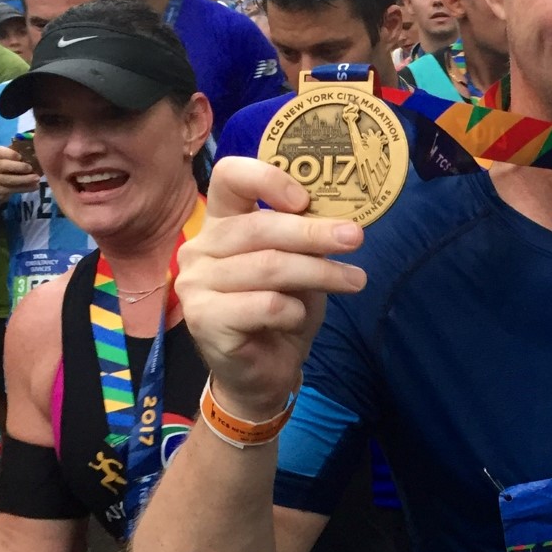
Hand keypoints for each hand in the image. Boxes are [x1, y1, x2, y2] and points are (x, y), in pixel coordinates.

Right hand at [0, 145, 39, 205]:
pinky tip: (34, 186)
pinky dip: (23, 188)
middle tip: (31, 168)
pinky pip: (8, 190)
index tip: (20, 156)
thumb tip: (36, 155)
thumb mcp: (12, 160)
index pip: (0, 152)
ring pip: (6, 180)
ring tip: (37, 179)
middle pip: (2, 165)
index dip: (9, 154)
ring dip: (23, 180)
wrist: (0, 183)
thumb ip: (20, 158)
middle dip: (18, 167)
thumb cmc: (10, 168)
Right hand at [176, 157, 366, 420]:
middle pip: (259, 227)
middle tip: (355, 238)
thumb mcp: (300, 266)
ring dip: (319, 272)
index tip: (306, 198)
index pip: (228, 177)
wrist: (263, 373)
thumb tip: (342, 217)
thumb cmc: (281, 311)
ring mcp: (196, 284)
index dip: (267, 178)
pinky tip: (300, 318)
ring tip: (355, 280)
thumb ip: (305, 239)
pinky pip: (265, 305)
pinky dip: (294, 311)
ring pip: (268, 266)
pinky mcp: (204, 319)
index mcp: (221, 223)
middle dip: (313, 233)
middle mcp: (200, 248)